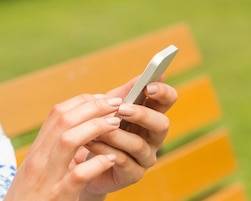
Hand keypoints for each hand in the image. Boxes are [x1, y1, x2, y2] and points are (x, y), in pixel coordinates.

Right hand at [4, 93, 124, 200]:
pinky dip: (96, 164)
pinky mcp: (58, 196)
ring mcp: (48, 177)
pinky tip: (111, 159)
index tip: (102, 98)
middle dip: (93, 108)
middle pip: (64, 120)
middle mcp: (39, 159)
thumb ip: (52, 150)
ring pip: (69, 141)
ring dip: (95, 128)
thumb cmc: (29, 197)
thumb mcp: (36, 169)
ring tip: (116, 124)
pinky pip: (78, 175)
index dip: (81, 101)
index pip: (56, 113)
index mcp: (36, 150)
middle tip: (116, 104)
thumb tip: (76, 127)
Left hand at [78, 78, 177, 199]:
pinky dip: (104, 149)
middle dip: (142, 115)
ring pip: (139, 144)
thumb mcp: (110, 106)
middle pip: (162, 124)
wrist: (83, 158)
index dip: (163, 93)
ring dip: (117, 134)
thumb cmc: (101, 126)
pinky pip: (122, 160)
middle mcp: (153, 137)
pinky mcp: (132, 175)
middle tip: (122, 109)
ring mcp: (145, 157)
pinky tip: (90, 141)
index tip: (149, 86)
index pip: (168, 101)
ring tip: (98, 127)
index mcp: (151, 115)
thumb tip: (143, 75)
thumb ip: (125, 92)